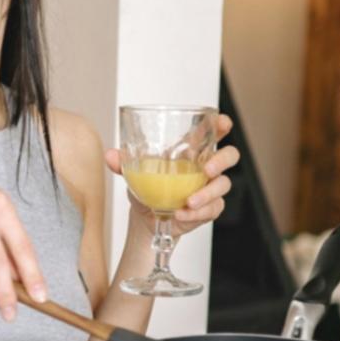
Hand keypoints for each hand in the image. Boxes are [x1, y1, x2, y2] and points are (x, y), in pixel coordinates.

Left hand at [105, 113, 238, 237]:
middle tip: (207, 169)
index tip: (222, 123)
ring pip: (223, 185)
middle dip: (222, 160)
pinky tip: (181, 214)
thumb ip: (123, 163)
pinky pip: (213, 208)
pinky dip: (197, 213)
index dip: (221, 125)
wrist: (146, 217)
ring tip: (189, 201)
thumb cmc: (147, 188)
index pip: (213, 132)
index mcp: (191, 151)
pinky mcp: (209, 208)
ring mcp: (209, 188)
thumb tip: (110, 155)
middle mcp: (205, 167)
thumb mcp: (134, 173)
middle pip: (229, 156)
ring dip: (207, 193)